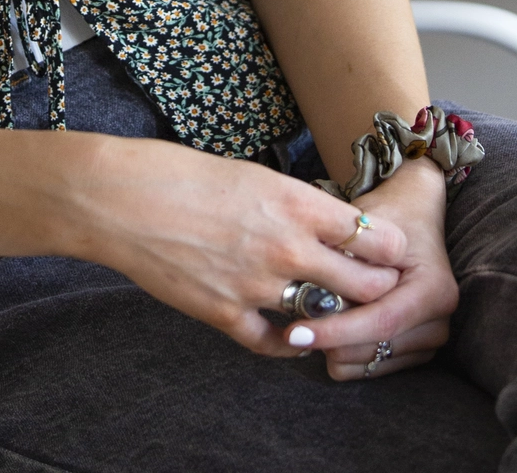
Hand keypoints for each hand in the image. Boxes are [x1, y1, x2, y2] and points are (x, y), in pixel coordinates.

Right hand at [70, 132, 409, 358]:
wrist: (123, 199)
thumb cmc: (182, 174)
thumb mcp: (252, 174)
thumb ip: (293, 203)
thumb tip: (325, 223)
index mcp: (295, 202)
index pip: (371, 235)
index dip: (389, 247)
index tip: (393, 250)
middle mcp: (286, 248)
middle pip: (363, 283)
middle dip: (377, 287)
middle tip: (379, 286)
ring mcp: (257, 287)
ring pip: (324, 316)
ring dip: (334, 315)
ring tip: (340, 310)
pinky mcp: (226, 316)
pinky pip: (276, 343)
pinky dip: (289, 340)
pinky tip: (294, 333)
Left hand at [295, 158, 458, 380]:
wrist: (415, 213)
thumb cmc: (389, 215)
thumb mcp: (366, 226)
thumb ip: (344, 260)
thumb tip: (311, 296)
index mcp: (434, 290)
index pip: (380, 322)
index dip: (337, 331)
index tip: (295, 333)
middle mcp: (439, 321)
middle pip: (374, 348)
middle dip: (331, 339)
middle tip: (294, 323)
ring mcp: (431, 340)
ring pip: (369, 364)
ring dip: (338, 347)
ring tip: (317, 317)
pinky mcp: (417, 351)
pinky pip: (371, 369)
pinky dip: (347, 353)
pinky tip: (333, 328)